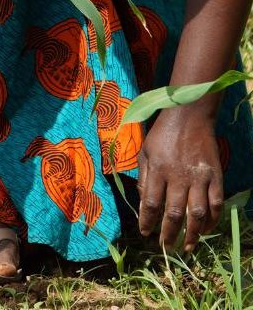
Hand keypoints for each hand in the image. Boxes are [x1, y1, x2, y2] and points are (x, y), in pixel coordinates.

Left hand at [137, 108, 223, 252]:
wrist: (190, 113)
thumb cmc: (163, 132)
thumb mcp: (146, 150)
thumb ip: (144, 176)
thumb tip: (143, 201)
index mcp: (158, 168)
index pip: (150, 203)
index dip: (147, 221)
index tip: (145, 233)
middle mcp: (178, 176)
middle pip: (173, 213)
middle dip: (168, 234)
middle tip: (165, 246)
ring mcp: (199, 177)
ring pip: (196, 214)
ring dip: (192, 234)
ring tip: (187, 247)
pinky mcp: (215, 176)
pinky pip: (216, 204)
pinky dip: (212, 220)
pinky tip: (206, 229)